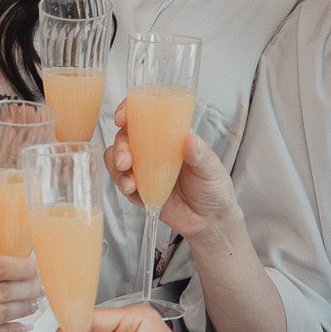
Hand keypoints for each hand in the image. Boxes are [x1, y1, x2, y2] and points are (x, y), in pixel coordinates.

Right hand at [0, 252, 40, 331]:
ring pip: (1, 314)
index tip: (36, 266)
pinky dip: (12, 330)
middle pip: (2, 291)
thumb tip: (8, 267)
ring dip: (24, 307)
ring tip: (34, 302)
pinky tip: (23, 324)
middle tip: (41, 284)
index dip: (21, 267)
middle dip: (28, 287)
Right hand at [106, 108, 239, 240]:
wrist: (210, 220)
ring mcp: (144, 169)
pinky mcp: (138, 189)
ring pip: (117, 159)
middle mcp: (154, 149)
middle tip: (126, 161)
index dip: (129, 111)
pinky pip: (121, 181)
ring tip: (129, 183)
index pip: (145, 116)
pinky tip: (132, 191)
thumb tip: (190, 139)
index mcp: (170, 136)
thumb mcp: (212, 169)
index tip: (122, 118)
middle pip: (125, 137)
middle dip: (120, 147)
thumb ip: (200, 155)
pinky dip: (121, 184)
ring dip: (116, 168)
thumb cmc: (214, 187)